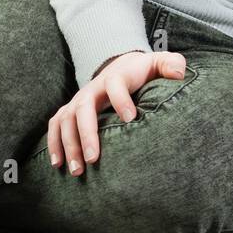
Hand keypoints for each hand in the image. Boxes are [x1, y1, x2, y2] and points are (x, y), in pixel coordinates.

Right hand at [47, 50, 185, 175]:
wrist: (121, 65)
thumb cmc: (144, 71)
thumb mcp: (160, 63)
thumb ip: (172, 65)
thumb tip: (180, 74)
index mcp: (117, 76)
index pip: (115, 84)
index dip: (121, 99)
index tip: (130, 119)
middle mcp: (93, 88)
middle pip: (84, 107)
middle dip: (86, 133)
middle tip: (93, 159)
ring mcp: (79, 99)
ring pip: (65, 119)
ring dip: (68, 144)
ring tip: (77, 170)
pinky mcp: (70, 109)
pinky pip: (55, 125)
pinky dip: (53, 143)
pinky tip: (57, 165)